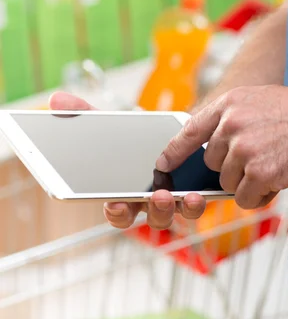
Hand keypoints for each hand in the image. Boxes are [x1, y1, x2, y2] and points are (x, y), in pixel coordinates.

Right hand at [48, 92, 205, 229]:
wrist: (167, 133)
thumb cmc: (131, 139)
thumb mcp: (108, 125)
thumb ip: (84, 115)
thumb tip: (57, 100)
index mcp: (124, 192)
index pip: (117, 212)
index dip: (116, 211)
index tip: (116, 204)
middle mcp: (147, 203)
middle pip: (150, 218)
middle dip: (154, 210)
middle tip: (157, 196)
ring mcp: (171, 201)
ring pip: (174, 215)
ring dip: (178, 208)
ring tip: (182, 194)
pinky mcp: (192, 193)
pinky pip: (193, 206)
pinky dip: (196, 203)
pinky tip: (199, 193)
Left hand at [157, 85, 287, 208]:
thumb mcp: (257, 101)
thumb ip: (231, 121)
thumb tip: (212, 149)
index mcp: (228, 104)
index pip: (189, 131)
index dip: (173, 151)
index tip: (162, 164)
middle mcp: (230, 125)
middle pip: (212, 164)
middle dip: (232, 168)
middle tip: (262, 158)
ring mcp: (243, 149)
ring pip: (228, 183)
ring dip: (248, 182)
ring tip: (275, 164)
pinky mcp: (259, 173)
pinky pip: (244, 198)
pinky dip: (260, 196)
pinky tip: (279, 178)